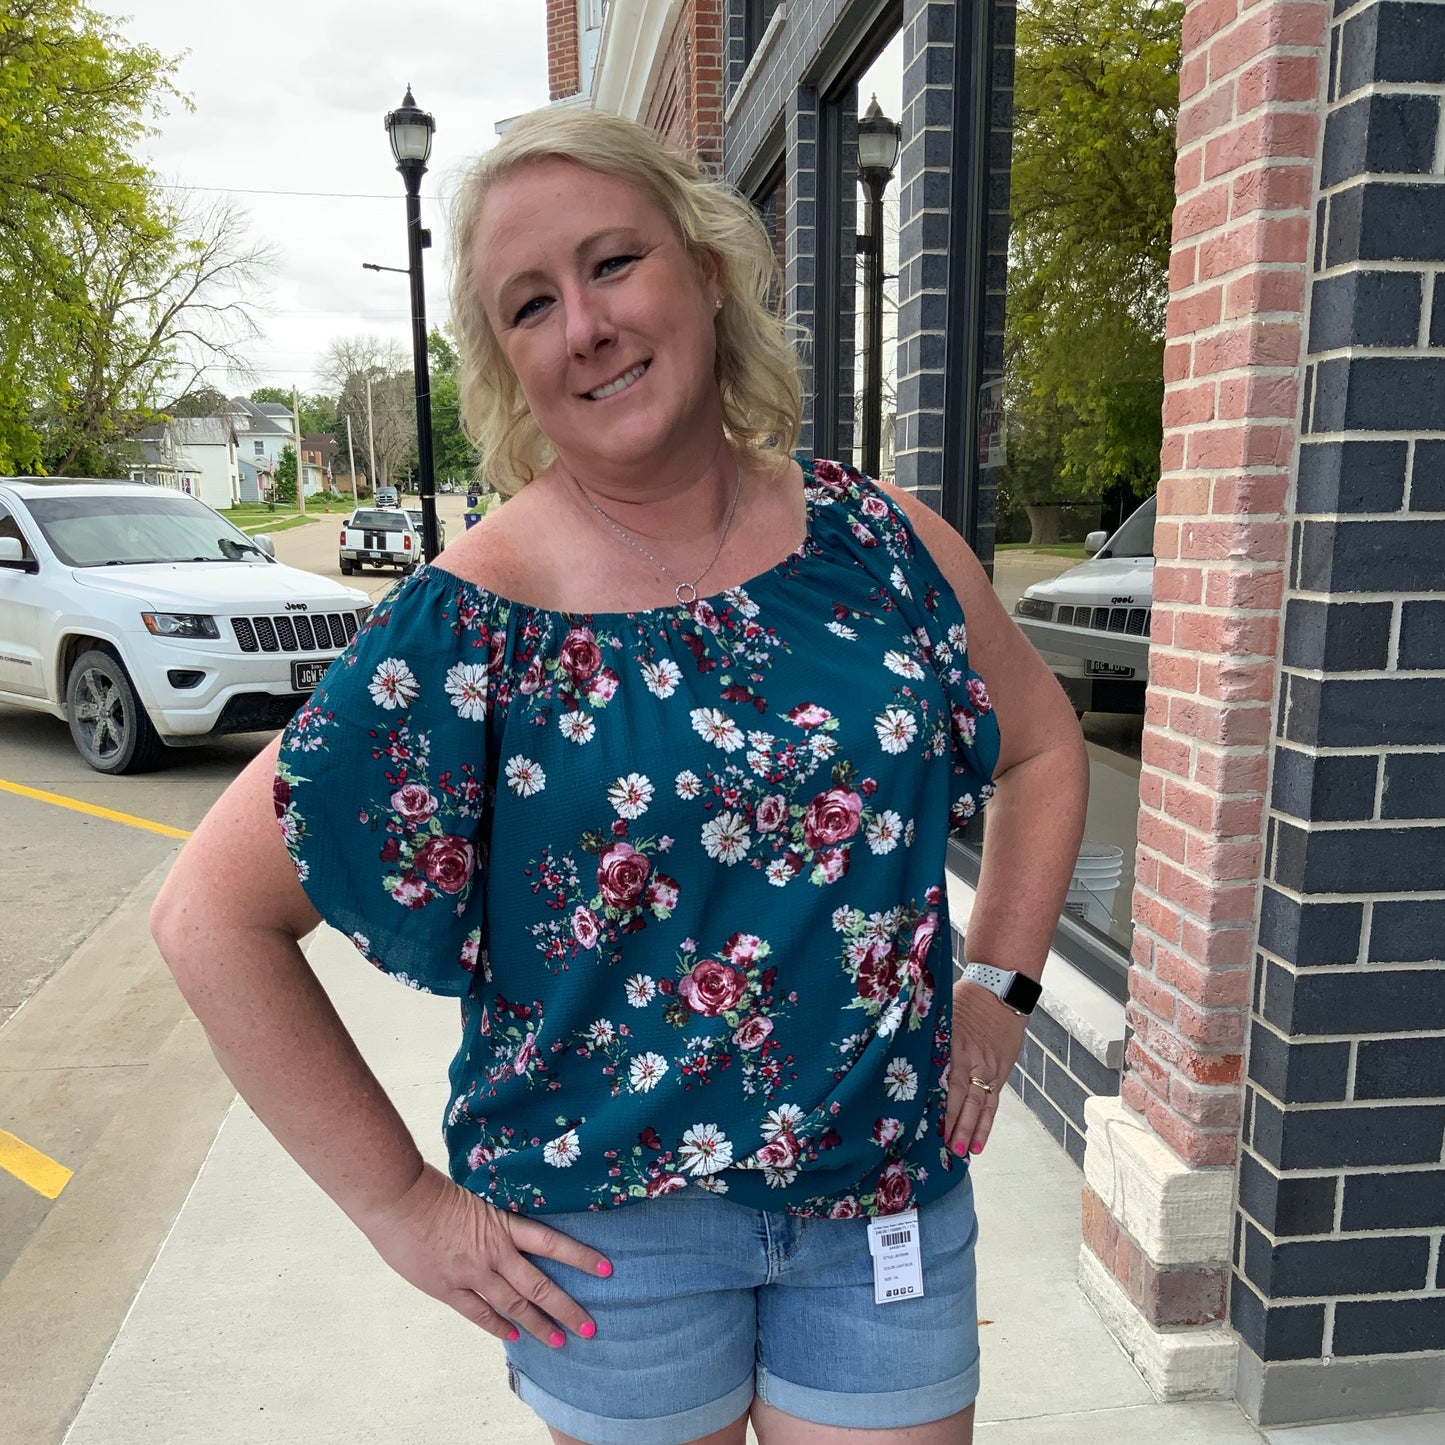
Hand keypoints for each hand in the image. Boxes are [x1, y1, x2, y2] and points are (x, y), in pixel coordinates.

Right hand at [356, 1163, 609, 1345]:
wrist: (399, 1200)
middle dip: (566, 1308)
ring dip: (537, 1326)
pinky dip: (497, 1326)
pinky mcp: (448, 1289)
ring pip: (513, 1306)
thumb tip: (510, 1221)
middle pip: (539, 1286)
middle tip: (590, 1326)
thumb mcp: (476, 1196)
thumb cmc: (433, 1188)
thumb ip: (494, 1217)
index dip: (581, 1257)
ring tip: (558, 1341)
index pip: (552, 1243)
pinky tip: (512, 1336)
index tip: (607, 1269)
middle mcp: (494, 1253)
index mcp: (503, 1225)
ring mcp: (471, 1274)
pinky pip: (478, 1313)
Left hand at [944, 981, 1027, 1157]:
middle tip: (947, 1151)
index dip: (942, 1108)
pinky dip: (986, 1123)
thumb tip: (902, 1055)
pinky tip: (979, 1141)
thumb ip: (928, 1038)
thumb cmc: (965, 998)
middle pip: (965, 1099)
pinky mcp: (1000, 1072)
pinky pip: (993, 1102)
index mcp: (956, 1046)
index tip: (930, 1128)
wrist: (1001, 990)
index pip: (948, 1083)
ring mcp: (990, 1068)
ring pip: (981, 1105)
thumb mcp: (941, 1014)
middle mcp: (974, 1060)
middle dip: (956, 1126)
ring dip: (972, 1130)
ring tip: (964, 1153)